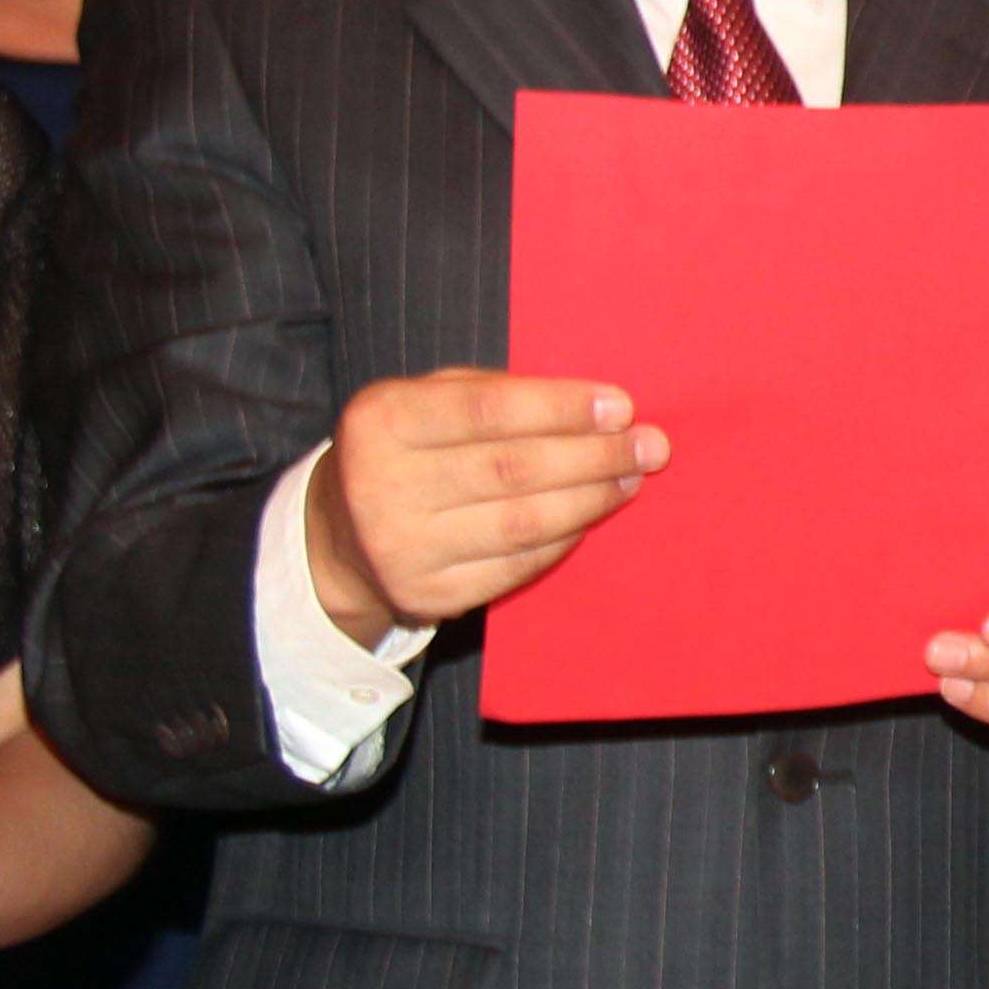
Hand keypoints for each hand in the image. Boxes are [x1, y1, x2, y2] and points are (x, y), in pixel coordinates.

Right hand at [312, 370, 661, 641]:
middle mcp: (382, 486)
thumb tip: (598, 408)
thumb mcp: (424, 401)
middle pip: (514, 470)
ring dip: (592, 498)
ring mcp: (402, 549)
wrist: (338, 535)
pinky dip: (565, 538)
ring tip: (631, 477)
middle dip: (594, 455)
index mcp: (381, 421)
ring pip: (524, 523)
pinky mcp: (427, 596)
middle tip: (650, 445)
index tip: (621, 406)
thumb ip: (494, 392)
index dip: (561, 408)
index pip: (488, 410)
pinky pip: (518, 565)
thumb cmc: (405, 449)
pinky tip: (591, 516)